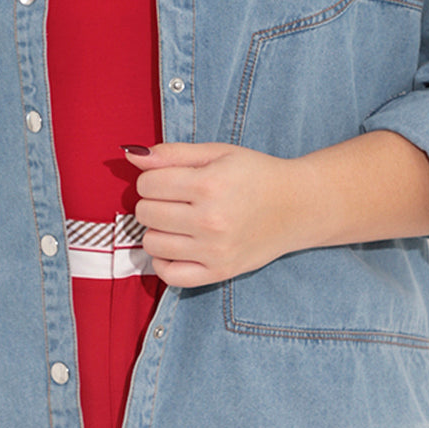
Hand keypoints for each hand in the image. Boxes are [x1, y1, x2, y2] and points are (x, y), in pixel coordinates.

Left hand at [124, 131, 428, 288]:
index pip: (147, 185)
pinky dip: (163, 261)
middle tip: (174, 200)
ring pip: (151, 244)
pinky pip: (169, 275)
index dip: (151, 179)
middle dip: (153, 203)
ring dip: (157, 230)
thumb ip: (172, 153)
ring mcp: (214, 251)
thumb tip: (131, 154)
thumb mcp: (217, 152)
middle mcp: (210, 220)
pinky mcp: (219, 273)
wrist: (297, 206)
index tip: (168, 179)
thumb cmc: (255, 174)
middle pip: (145, 213)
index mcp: (209, 185)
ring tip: (177, 221)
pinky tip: (176, 245)